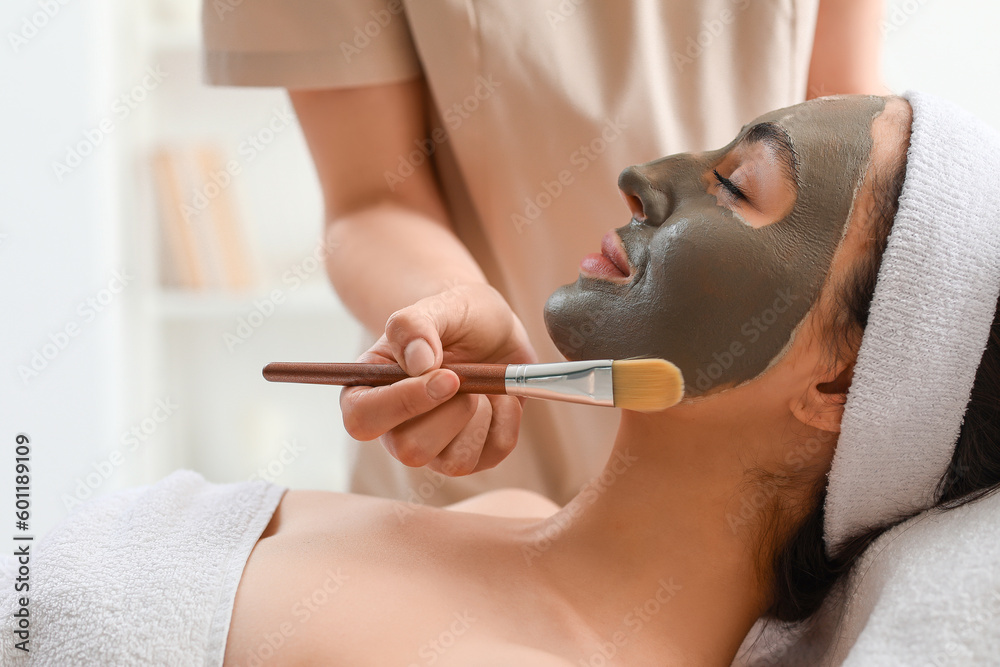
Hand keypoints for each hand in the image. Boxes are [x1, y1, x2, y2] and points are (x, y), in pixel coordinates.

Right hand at [340, 283, 537, 475]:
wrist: (492, 329)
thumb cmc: (453, 318)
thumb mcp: (434, 307)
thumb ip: (413, 326)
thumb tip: (418, 362)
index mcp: (369, 392)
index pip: (362, 419)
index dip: (401, 404)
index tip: (445, 376)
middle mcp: (395, 428)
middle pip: (409, 450)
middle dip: (450, 413)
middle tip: (465, 377)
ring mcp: (434, 448)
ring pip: (453, 463)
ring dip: (479, 417)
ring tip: (481, 384)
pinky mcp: (472, 455)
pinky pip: (492, 454)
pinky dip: (506, 420)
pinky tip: (500, 396)